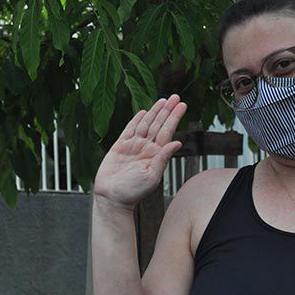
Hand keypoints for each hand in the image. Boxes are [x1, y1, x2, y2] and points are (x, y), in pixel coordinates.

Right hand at [93, 94, 186, 209]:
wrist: (112, 197)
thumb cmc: (133, 191)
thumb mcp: (152, 176)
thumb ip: (163, 158)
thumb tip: (178, 142)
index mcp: (156, 154)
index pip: (167, 131)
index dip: (174, 118)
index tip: (182, 105)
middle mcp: (146, 148)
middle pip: (159, 124)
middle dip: (167, 110)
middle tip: (175, 97)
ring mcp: (133, 146)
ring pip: (146, 124)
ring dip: (154, 112)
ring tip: (163, 100)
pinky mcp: (120, 146)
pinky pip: (129, 129)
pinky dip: (136, 120)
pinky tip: (143, 112)